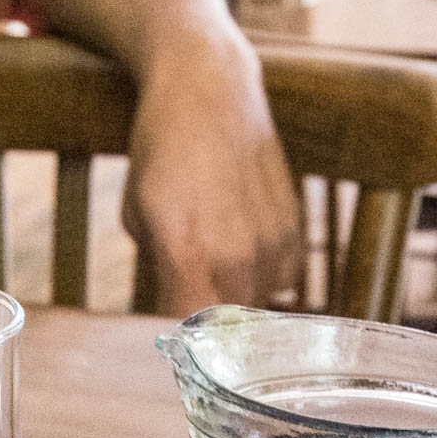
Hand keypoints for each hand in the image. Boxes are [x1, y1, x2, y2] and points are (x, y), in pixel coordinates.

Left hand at [121, 35, 301, 315]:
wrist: (212, 90)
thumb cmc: (162, 150)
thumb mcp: (140, 216)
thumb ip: (159, 272)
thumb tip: (176, 314)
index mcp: (187, 255)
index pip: (188, 337)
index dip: (181, 347)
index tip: (174, 343)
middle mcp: (236, 257)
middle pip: (225, 332)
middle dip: (209, 328)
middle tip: (194, 302)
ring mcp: (272, 247)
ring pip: (255, 308)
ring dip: (237, 301)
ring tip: (217, 263)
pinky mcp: (296, 235)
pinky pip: (280, 282)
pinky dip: (263, 275)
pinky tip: (244, 241)